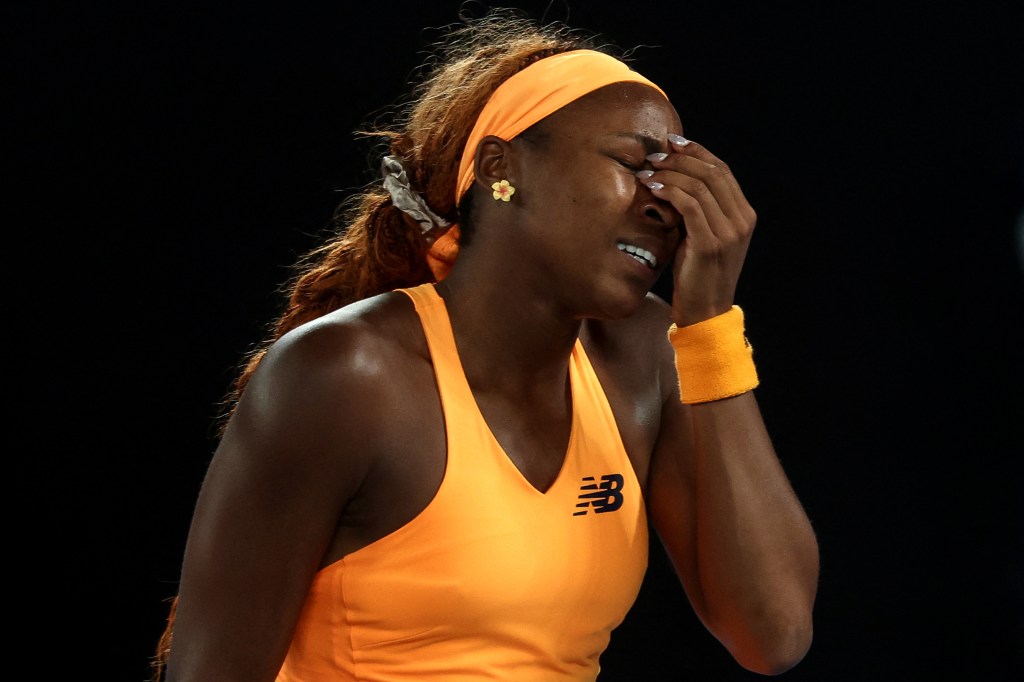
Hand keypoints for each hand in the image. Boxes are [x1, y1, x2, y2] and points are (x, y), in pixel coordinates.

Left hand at [641, 137, 755, 326]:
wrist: (704, 313)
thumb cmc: (696, 275)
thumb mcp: (702, 236)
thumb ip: (698, 210)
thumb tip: (673, 179)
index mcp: (744, 215)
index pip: (722, 171)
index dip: (697, 152)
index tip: (672, 142)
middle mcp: (742, 220)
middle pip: (712, 172)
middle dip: (680, 158)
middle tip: (654, 155)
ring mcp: (729, 232)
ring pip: (699, 185)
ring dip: (670, 173)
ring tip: (647, 171)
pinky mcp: (710, 244)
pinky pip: (689, 205)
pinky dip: (668, 191)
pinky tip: (652, 188)